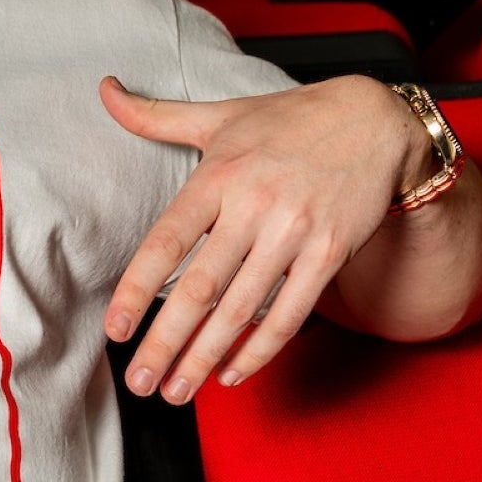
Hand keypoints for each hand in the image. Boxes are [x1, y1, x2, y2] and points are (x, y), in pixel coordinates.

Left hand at [100, 75, 425, 402]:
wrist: (377, 120)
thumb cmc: (288, 121)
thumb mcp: (220, 115)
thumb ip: (157, 116)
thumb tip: (104, 89)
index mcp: (218, 176)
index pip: (166, 242)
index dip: (137, 290)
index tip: (115, 330)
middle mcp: (253, 206)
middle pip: (199, 289)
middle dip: (165, 343)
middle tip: (139, 383)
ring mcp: (295, 232)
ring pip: (241, 309)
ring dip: (205, 357)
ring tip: (176, 391)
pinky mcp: (331, 251)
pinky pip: (292, 312)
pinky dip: (261, 349)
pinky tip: (232, 374)